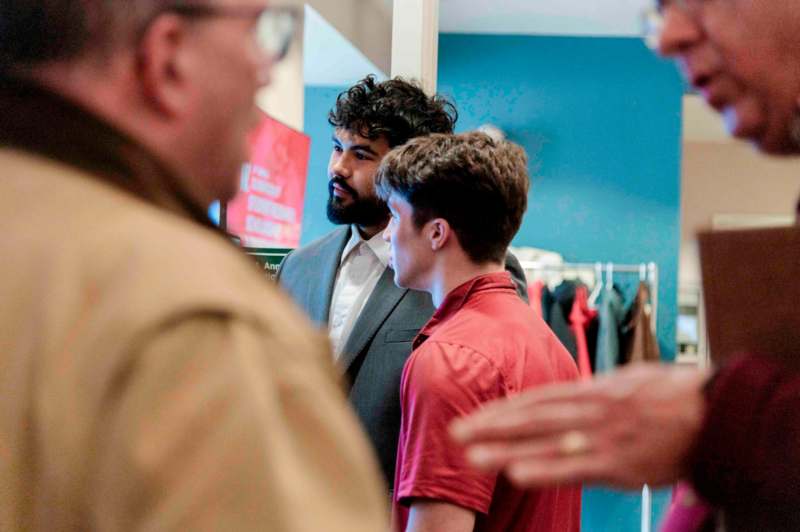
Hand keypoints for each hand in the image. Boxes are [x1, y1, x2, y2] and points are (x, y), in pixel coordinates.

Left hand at [450, 363, 708, 488]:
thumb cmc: (671, 394)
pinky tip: (516, 473)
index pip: (535, 399)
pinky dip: (545, 469)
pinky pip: (576, 467)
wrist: (716, 409)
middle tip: (453, 434)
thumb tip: (563, 398)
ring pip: (545, 440)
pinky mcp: (620, 463)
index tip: (471, 417)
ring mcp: (603, 436)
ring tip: (470, 456)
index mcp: (591, 390)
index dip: (500, 409)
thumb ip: (592, 392)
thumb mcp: (626, 381)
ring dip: (505, 449)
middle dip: (489, 426)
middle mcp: (590, 409)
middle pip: (530, 417)